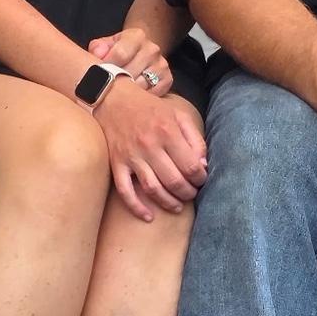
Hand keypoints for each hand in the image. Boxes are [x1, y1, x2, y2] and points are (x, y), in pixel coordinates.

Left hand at [89, 28, 171, 95]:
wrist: (141, 53)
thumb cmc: (119, 51)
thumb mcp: (106, 45)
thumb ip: (98, 48)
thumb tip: (97, 54)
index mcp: (136, 36)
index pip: (120, 54)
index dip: (106, 67)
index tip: (98, 74)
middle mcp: (152, 49)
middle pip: (130, 72)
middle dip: (115, 81)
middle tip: (105, 87)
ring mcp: (162, 65)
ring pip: (140, 86)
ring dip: (127, 93)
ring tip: (117, 93)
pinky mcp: (167, 80)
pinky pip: (151, 95)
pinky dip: (139, 100)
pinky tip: (131, 97)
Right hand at [94, 78, 206, 220]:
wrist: (113, 98)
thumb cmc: (150, 108)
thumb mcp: (178, 114)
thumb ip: (194, 138)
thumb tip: (203, 165)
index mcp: (168, 132)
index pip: (191, 166)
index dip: (200, 178)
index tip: (201, 180)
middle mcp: (150, 146)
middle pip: (174, 181)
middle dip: (188, 193)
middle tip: (192, 194)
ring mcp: (131, 157)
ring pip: (153, 190)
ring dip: (169, 203)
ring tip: (177, 206)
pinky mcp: (116, 164)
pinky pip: (125, 191)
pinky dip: (137, 207)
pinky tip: (148, 216)